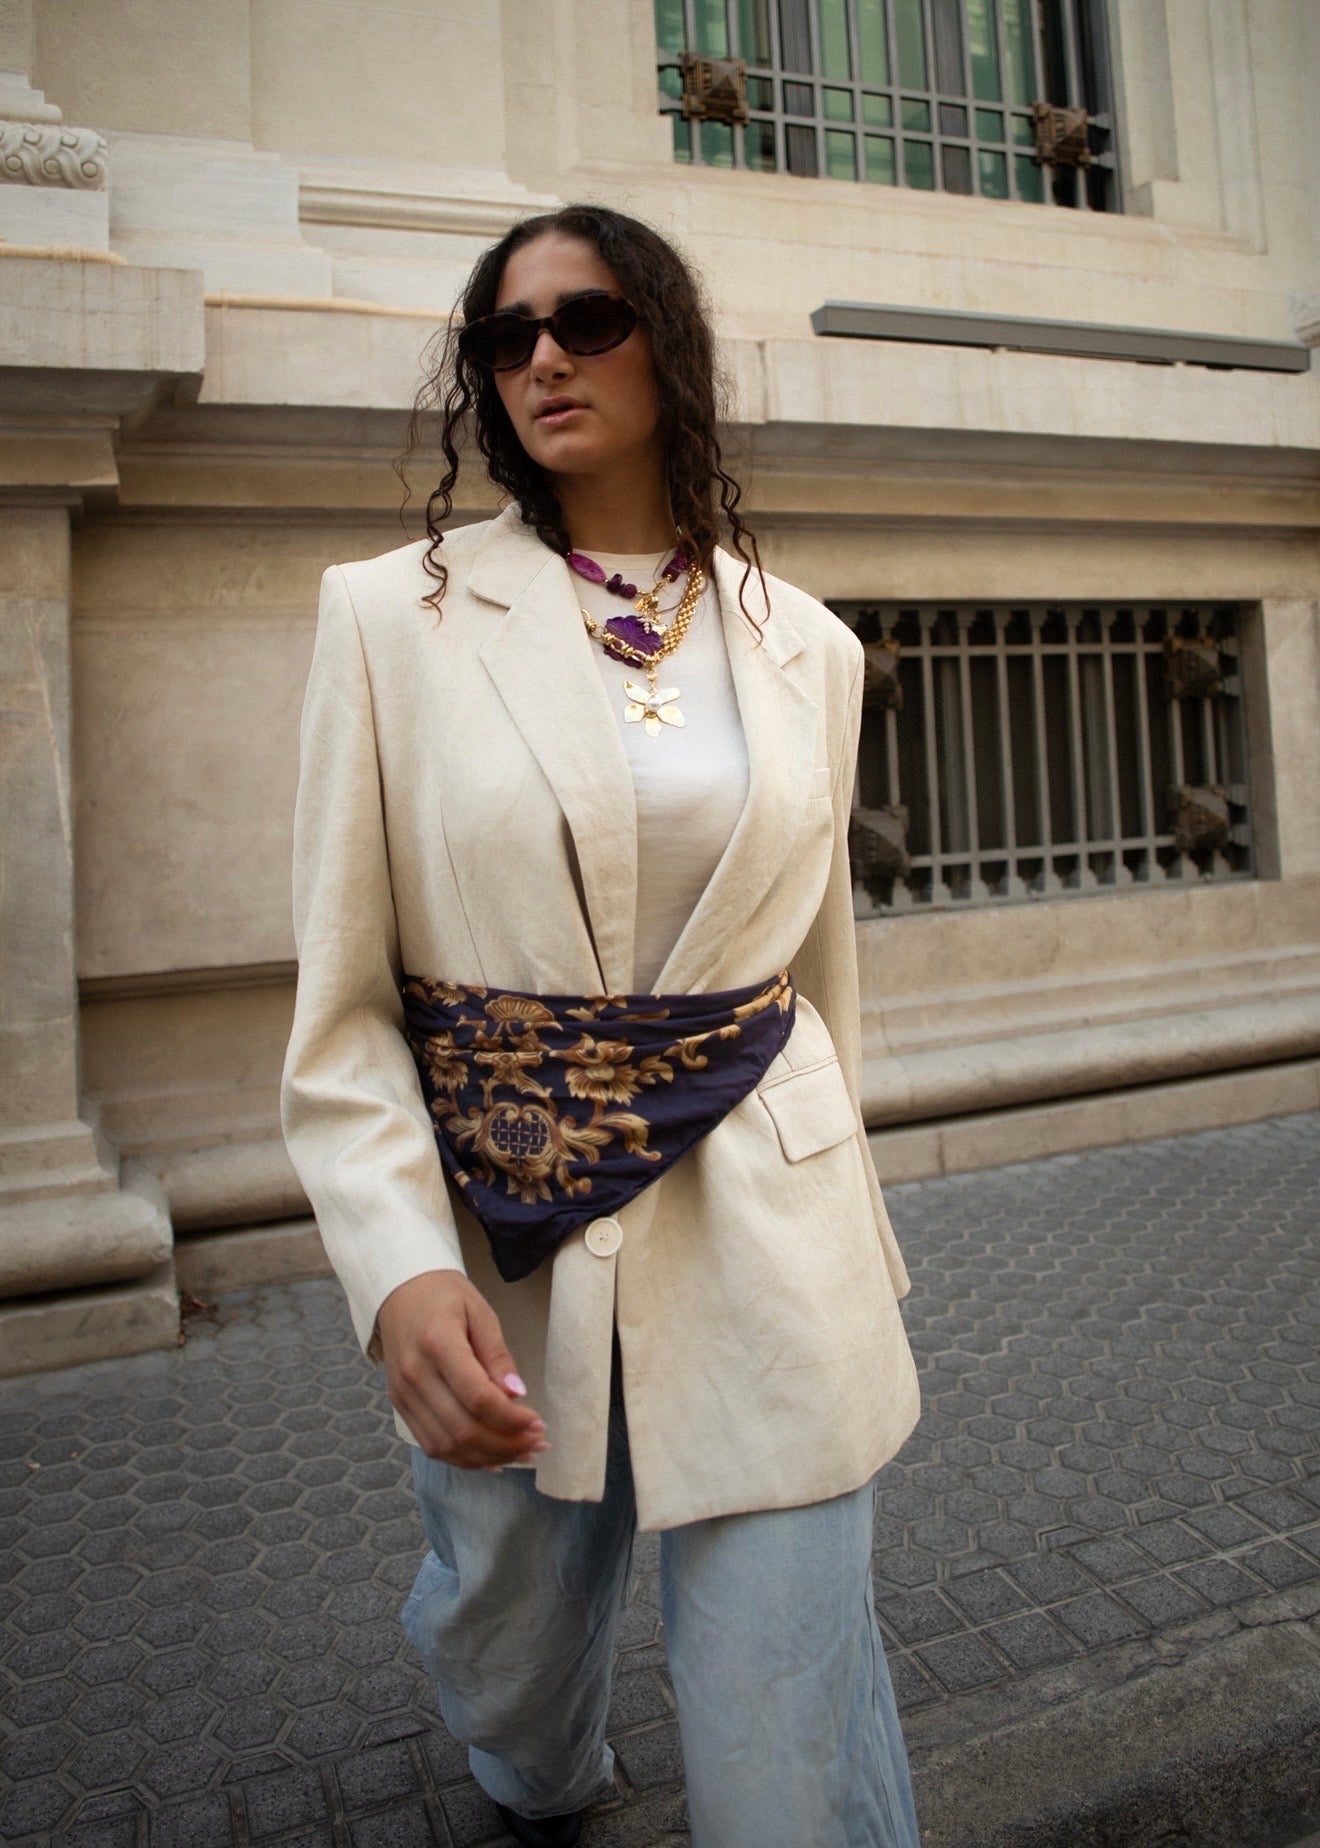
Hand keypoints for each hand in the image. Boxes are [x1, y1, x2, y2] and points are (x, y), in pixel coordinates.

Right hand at [375, 1270, 547, 1469]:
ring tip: (521, 1453)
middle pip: (462, 1428)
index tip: (538, 1422)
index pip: (477, 1397)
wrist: (399, 1291)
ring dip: (488, 1457)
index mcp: (436, 1342)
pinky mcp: (400, 1406)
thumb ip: (498, 1355)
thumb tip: (516, 1395)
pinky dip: (464, 1458)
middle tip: (537, 1443)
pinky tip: (492, 1458)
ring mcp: (403, 1394)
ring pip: (446, 1445)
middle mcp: (414, 1374)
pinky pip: (431, 1445)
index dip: (511, 1418)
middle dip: (506, 1444)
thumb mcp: (481, 1313)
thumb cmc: (445, 1296)